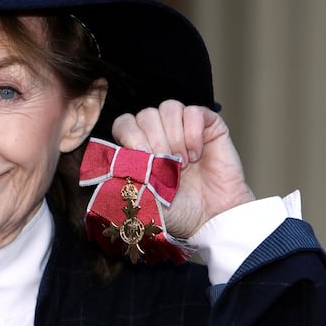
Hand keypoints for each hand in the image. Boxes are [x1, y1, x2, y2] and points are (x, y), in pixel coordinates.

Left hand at [111, 100, 254, 238]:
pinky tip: (197, 154)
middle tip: (167, 166)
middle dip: (155, 141)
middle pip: (146, 115)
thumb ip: (125, 172)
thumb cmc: (176, 209)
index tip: (143, 157)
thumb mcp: (142, 194)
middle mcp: (160, 133)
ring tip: (182, 162)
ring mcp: (183, 127)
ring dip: (174, 136)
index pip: (124, 123)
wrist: (210, 217)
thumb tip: (115, 155)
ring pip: (169, 108)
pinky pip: (194, 111)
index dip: (131, 136)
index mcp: (139, 146)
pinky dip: (193, 132)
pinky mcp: (208, 125)